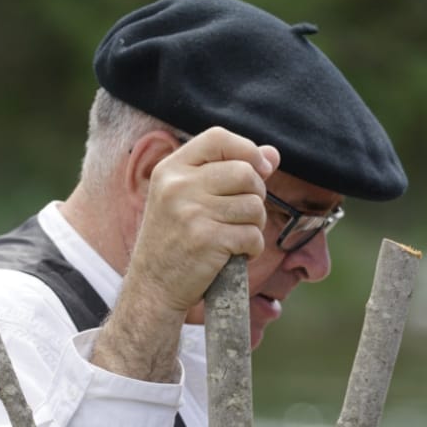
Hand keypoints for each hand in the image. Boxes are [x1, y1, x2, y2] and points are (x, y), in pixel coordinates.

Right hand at [130, 127, 279, 315]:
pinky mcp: (207, 241)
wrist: (153, 288)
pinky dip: (252, 249)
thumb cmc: (174, 242)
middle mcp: (178, 186)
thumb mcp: (187, 199)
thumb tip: (273, 155)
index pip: (217, 138)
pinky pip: (252, 236)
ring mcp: (191, 213)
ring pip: (253, 206)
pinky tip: (235, 255)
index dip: (247, 150)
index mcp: (171, 170)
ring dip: (255, 225)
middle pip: (244, 173)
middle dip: (256, 195)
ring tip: (236, 238)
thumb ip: (227, 172)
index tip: (261, 169)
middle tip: (244, 216)